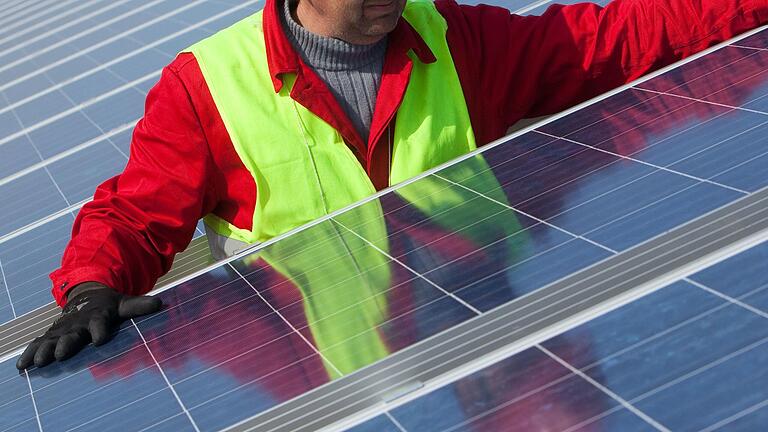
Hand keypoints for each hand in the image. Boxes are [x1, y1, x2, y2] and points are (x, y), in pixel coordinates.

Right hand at [16, 284, 161, 369]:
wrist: (86, 296)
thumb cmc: (108, 305)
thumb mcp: (124, 304)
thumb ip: (139, 306)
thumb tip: (160, 304)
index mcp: (97, 316)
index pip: (99, 323)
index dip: (100, 330)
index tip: (100, 340)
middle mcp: (78, 323)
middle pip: (72, 334)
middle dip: (66, 343)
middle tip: (61, 354)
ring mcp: (62, 329)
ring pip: (52, 340)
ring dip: (45, 351)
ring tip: (39, 362)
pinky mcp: (51, 335)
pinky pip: (38, 343)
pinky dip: (30, 353)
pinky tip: (22, 366)